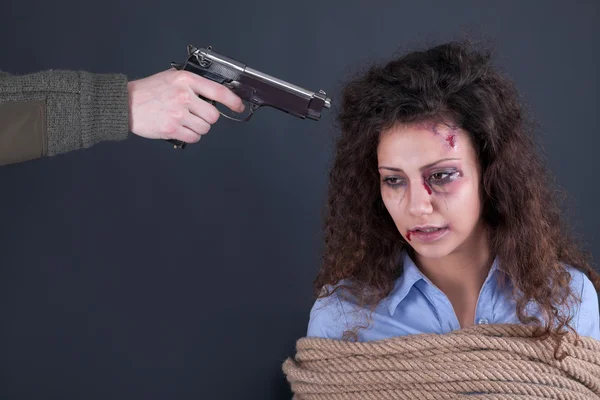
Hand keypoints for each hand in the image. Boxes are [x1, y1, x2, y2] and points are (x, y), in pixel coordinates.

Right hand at [127, 69, 244, 142]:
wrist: (125, 104)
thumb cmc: (147, 91)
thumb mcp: (171, 78)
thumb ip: (192, 84)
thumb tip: (213, 94)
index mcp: (185, 80)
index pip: (218, 91)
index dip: (233, 101)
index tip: (238, 107)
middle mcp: (183, 96)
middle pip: (213, 116)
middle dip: (208, 118)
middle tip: (196, 115)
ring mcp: (178, 113)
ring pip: (204, 128)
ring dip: (198, 128)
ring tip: (184, 121)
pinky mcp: (172, 129)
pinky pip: (193, 137)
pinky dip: (190, 136)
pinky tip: (180, 128)